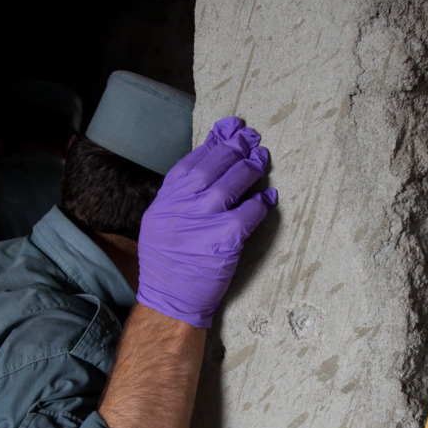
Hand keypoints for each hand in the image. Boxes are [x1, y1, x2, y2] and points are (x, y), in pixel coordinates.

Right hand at [136, 117, 276, 327]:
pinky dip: (260, 202)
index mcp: (166, 200)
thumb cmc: (166, 263)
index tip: (230, 127)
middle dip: (235, 148)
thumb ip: (179, 196)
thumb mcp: (160, 222)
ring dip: (250, 168)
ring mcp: (203, 221)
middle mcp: (183, 206)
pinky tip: (268, 195)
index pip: (192, 161)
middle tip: (252, 138)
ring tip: (261, 158)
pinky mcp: (224, 241)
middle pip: (213, 166)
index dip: (214, 141)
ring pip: (232, 183)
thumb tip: (207, 165)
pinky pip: (249, 213)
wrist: (169, 299)